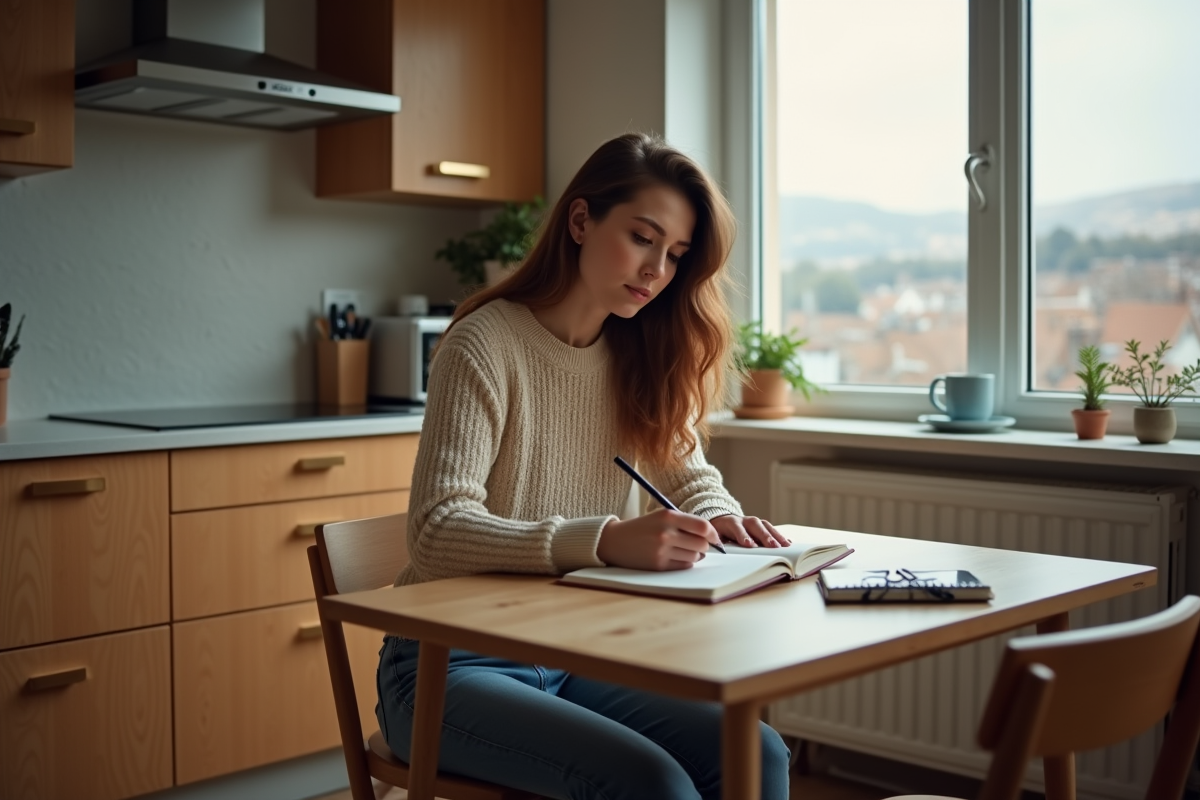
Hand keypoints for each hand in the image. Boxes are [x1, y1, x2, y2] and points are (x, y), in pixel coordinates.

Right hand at [597, 509, 719, 570]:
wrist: (615, 541)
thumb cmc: (643, 528)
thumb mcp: (661, 517)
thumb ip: (685, 523)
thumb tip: (712, 537)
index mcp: (668, 516)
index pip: (703, 526)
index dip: (713, 534)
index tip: (714, 538)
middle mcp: (666, 533)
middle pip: (702, 544)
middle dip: (704, 546)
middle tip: (697, 545)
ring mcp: (662, 551)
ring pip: (695, 557)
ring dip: (694, 555)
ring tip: (682, 549)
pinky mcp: (659, 565)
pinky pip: (684, 566)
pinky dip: (685, 563)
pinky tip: (675, 556)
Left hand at [711, 515, 790, 548]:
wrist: (722, 521)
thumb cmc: (718, 533)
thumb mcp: (714, 537)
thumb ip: (716, 543)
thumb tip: (719, 552)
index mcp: (730, 522)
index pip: (737, 527)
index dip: (743, 535)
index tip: (749, 544)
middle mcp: (744, 520)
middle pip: (755, 525)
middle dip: (764, 535)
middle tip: (772, 546)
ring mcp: (754, 522)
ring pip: (766, 526)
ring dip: (776, 536)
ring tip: (785, 546)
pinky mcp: (762, 526)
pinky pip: (772, 530)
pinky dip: (780, 536)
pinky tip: (788, 543)